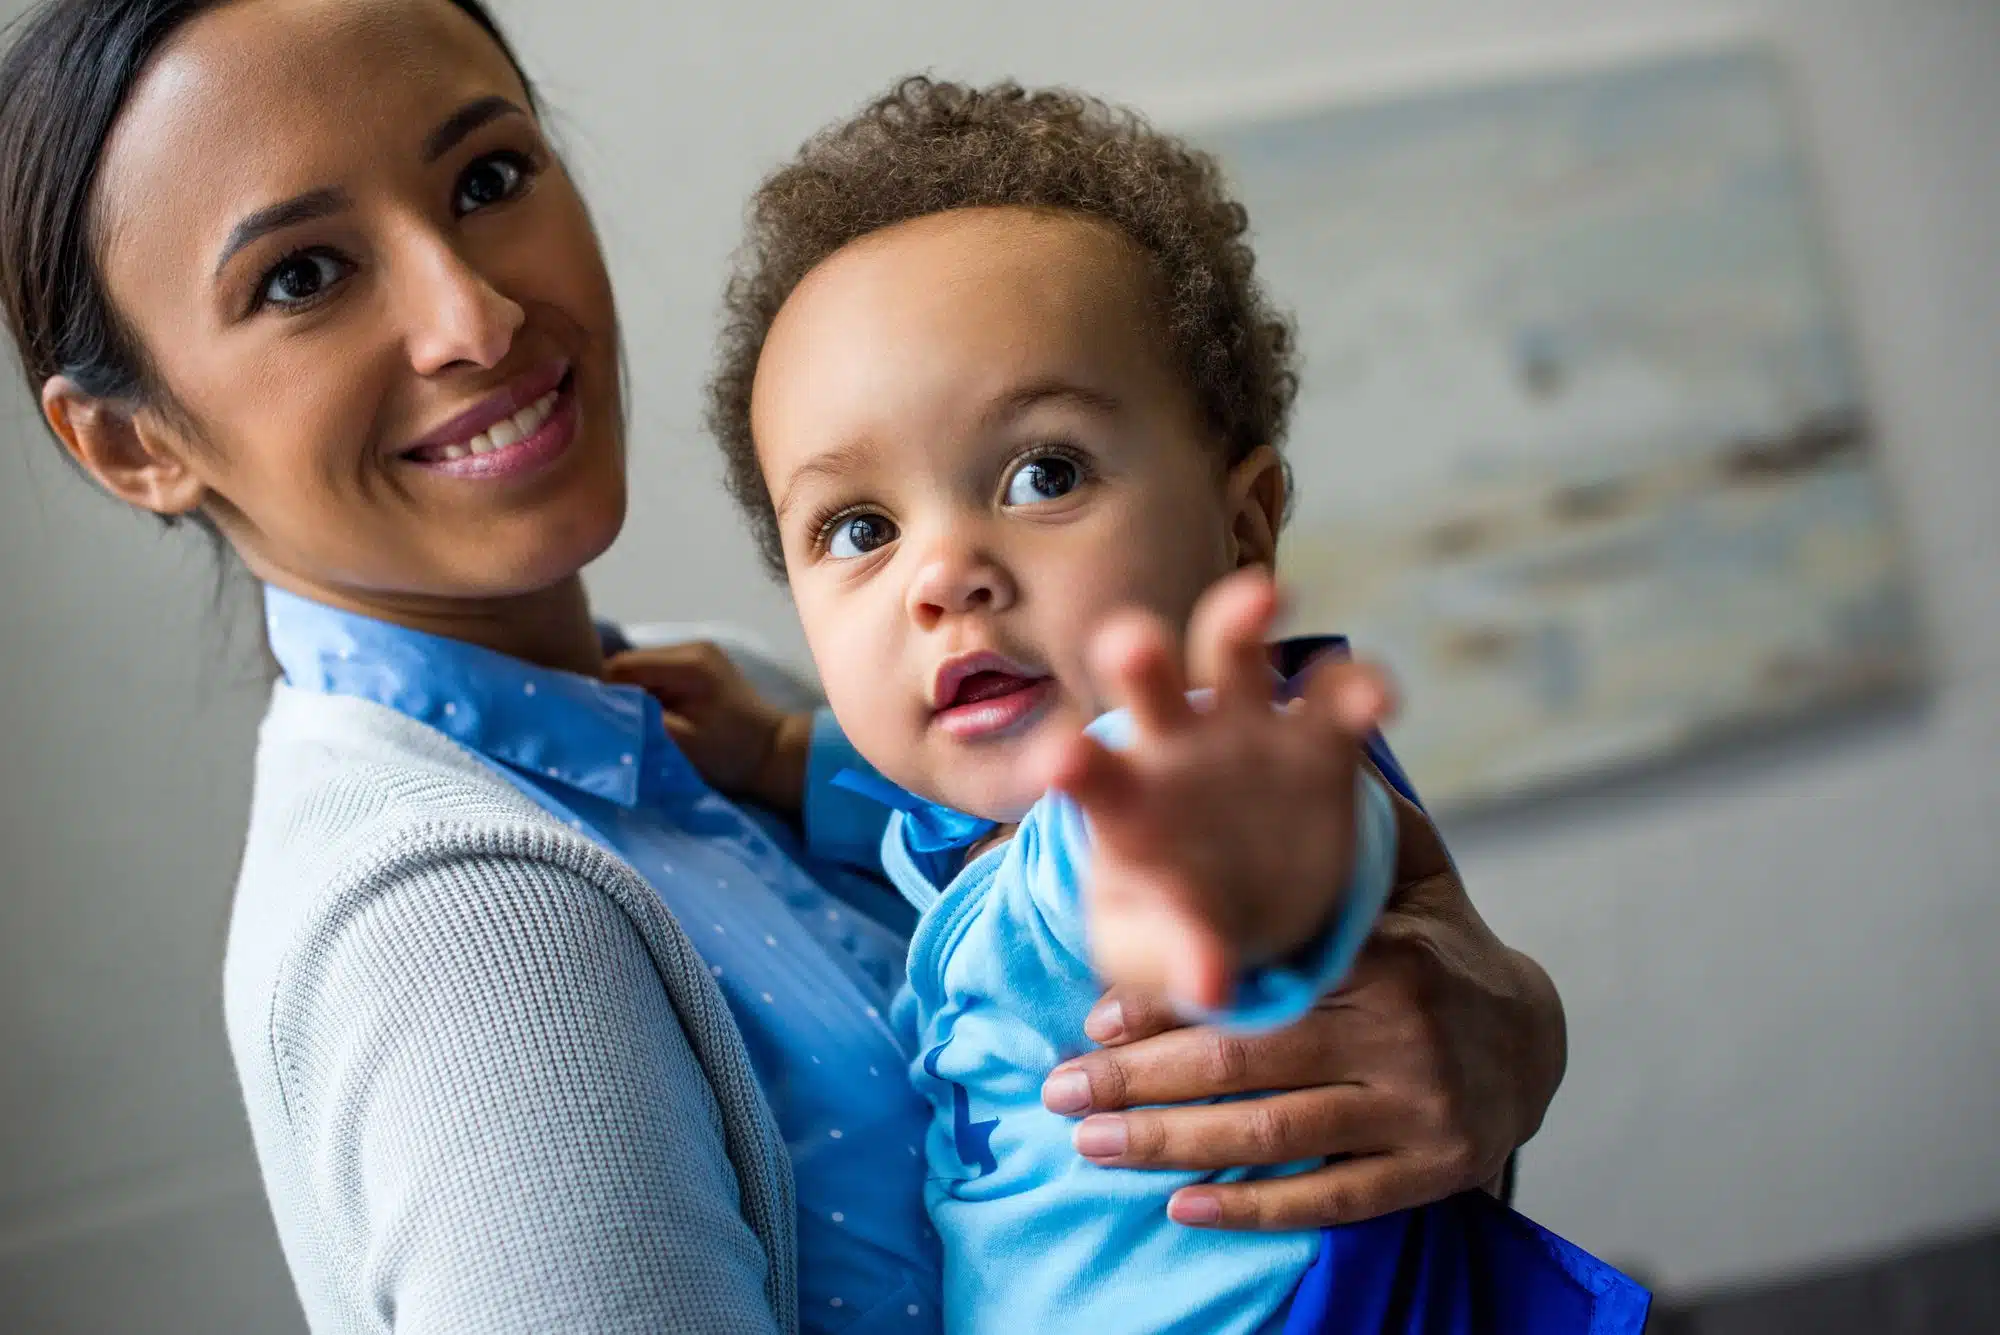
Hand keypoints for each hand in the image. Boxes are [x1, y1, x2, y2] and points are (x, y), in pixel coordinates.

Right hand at [603, 642, 812, 812]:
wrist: (774, 753)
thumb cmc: (730, 753)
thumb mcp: (680, 741)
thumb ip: (639, 719)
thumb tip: (600, 710)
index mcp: (688, 663)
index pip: (622, 665)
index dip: (600, 690)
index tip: (588, 718)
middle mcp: (691, 647)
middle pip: (630, 664)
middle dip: (614, 693)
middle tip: (603, 724)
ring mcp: (696, 654)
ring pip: (641, 669)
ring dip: (630, 694)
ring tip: (624, 722)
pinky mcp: (698, 666)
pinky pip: (657, 674)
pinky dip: (646, 693)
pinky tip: (644, 715)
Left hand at [1035, 568, 1394, 1012]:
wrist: (1247, 909)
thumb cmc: (1174, 928)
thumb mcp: (1158, 957)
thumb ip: (1178, 962)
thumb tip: (1215, 984)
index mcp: (1124, 803)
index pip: (1089, 777)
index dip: (1075, 766)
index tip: (1061, 762)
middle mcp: (1180, 748)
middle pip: (1149, 682)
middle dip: (1139, 656)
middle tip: (1130, 643)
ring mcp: (1250, 734)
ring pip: (1239, 656)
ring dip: (1242, 621)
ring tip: (1263, 596)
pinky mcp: (1319, 742)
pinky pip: (1338, 699)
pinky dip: (1357, 687)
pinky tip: (1378, 700)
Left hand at [1039, 781, 1567, 1229]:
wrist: (1534, 1037)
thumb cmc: (1433, 936)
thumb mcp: (1407, 863)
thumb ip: (1343, 813)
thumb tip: (1271, 721)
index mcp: (1386, 954)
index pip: (1255, 984)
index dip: (1163, 1007)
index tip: (1090, 1022)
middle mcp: (1404, 1035)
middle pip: (1246, 1068)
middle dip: (1137, 1084)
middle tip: (1057, 1091)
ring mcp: (1422, 1112)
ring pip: (1272, 1138)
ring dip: (1169, 1146)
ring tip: (1090, 1144)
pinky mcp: (1434, 1173)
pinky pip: (1329, 1201)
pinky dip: (1252, 1211)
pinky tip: (1181, 1207)